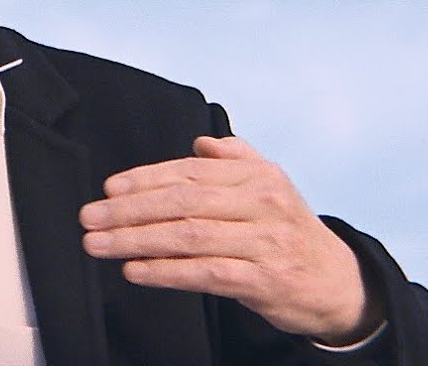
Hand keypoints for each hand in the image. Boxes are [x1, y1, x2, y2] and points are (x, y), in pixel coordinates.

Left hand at [79, 136, 381, 344]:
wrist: (337, 282)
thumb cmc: (288, 231)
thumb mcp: (271, 185)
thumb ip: (236, 158)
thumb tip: (200, 143)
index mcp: (259, 176)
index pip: (190, 172)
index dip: (144, 179)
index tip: (108, 189)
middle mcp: (263, 204)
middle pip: (183, 202)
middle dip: (128, 210)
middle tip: (90, 217)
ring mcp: (265, 243)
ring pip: (188, 237)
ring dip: (135, 240)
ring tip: (99, 243)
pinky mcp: (264, 280)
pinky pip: (205, 273)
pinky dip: (165, 271)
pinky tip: (134, 269)